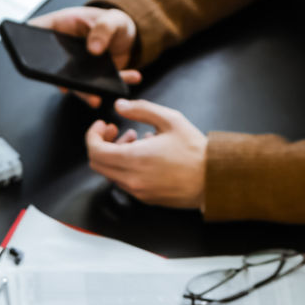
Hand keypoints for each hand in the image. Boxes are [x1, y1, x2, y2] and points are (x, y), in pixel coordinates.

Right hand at [29, 6, 141, 101]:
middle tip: (65, 88)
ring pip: (73, 83)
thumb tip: (94, 48)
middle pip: (52, 65)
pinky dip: (109, 89)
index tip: (30, 55)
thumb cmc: (114, 22)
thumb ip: (104, 29)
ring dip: (85, 93)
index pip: (37, 32)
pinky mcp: (90, 78)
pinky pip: (96, 87)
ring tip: (95, 98)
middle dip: (59, 79)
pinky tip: (122, 85)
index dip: (28, 44)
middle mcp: (65, 50)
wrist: (129, 37)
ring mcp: (75, 67)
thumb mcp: (112, 19)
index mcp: (62, 27)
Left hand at [86, 99, 206, 208]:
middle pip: (98, 163)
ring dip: (115, 155)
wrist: (212, 179)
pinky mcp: (144, 198)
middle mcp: (131, 179)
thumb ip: (141, 109)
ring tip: (136, 139)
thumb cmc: (194, 150)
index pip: (95, 151)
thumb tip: (119, 106)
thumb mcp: (169, 120)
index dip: (93, 135)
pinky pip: (124, 181)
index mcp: (133, 159)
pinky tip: (144, 154)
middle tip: (117, 130)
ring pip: (110, 173)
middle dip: (102, 144)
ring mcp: (137, 191)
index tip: (103, 124)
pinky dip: (126, 166)